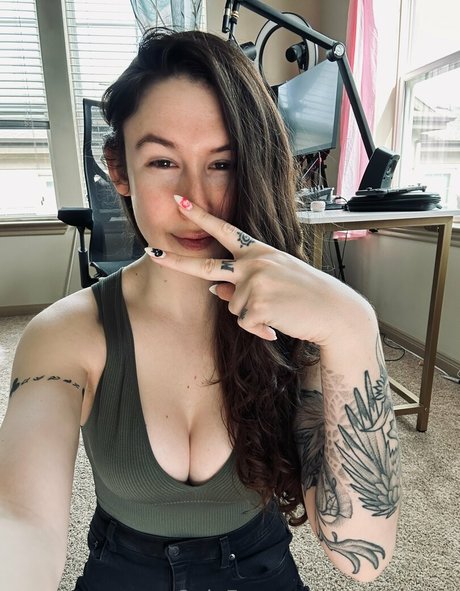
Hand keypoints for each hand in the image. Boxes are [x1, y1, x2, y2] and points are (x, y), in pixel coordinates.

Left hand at [145, 195, 372, 343]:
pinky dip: (259, 329)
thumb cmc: (306, 294)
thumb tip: (213, 290)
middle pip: (207, 265)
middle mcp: (253, 263)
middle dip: (177, 262)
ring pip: (232, 307)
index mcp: (259, 251)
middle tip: (152, 253)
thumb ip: (243, 280)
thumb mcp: (274, 279)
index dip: (201, 216)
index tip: (179, 202)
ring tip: (278, 311)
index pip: (224, 230)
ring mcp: (254, 283)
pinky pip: (244, 323)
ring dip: (250, 316)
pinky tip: (278, 325)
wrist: (334, 311)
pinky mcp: (256, 305)